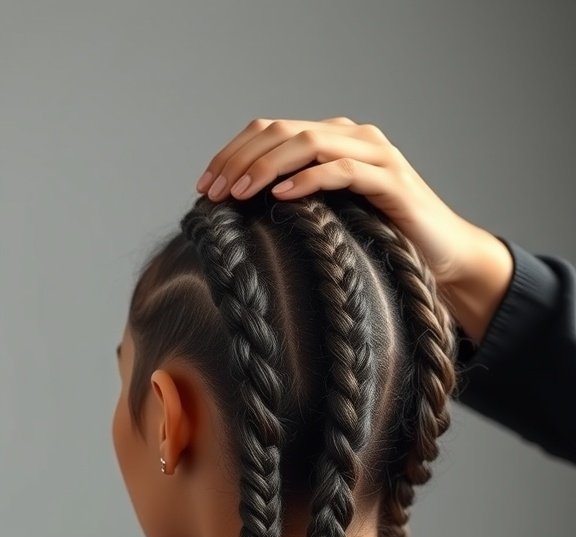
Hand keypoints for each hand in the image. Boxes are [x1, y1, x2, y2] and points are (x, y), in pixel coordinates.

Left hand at [195, 116, 514, 340]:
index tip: (204, 187)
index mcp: (332, 141)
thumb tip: (239, 219)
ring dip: (266, 166)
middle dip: (239, 160)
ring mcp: (374, 155)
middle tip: (213, 193)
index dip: (232, 153)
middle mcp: (352, 137)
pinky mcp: (390, 181)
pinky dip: (308, 180)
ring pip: (309, 142)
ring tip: (238, 193)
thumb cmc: (383, 242)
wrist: (444, 256)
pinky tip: (281, 196)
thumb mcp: (329, 220)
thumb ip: (296, 205)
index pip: (270, 130)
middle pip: (282, 131)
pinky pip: (341, 170)